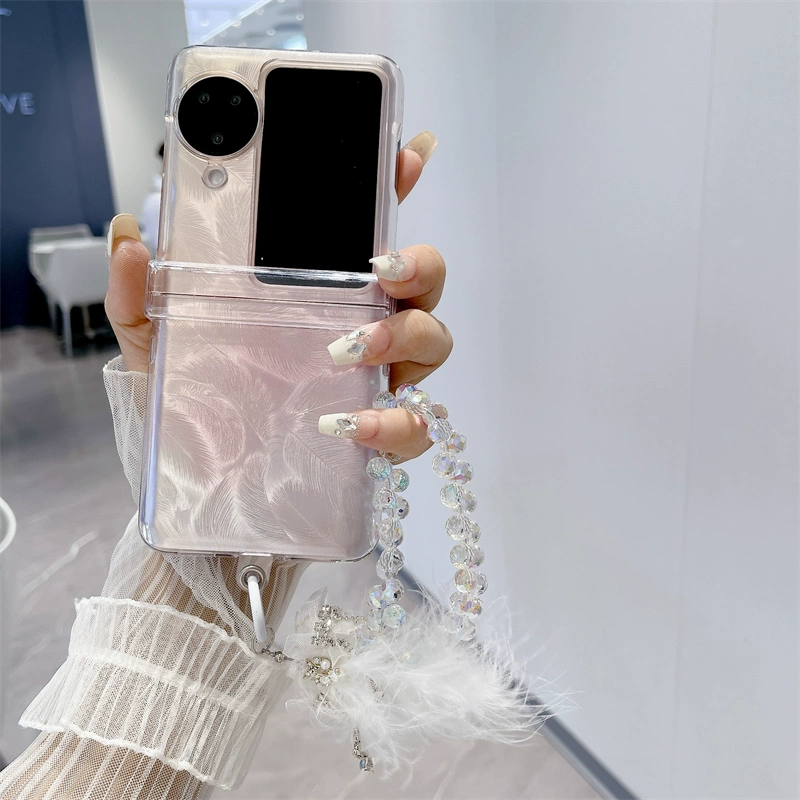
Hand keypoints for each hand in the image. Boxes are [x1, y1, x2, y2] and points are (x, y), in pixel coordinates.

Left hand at [105, 131, 449, 460]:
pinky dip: (391, 424)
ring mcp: (378, 380)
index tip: (408, 155)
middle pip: (425, 280)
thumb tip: (129, 237)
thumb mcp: (156, 338)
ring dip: (405, 337)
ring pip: (434, 341)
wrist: (201, 476)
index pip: (369, 229)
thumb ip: (138, 290)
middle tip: (379, 269)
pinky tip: (343, 424)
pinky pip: (415, 427)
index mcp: (320, 289)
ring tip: (350, 348)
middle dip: (419, 265)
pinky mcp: (381, 436)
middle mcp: (363, 324)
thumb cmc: (192, 397)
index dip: (396, 188)